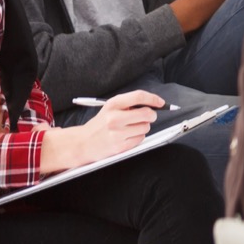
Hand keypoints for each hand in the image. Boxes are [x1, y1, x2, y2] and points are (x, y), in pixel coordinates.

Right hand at [40, 90, 161, 171]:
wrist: (82, 143)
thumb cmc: (100, 124)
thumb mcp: (110, 108)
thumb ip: (129, 103)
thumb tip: (154, 103)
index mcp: (113, 104)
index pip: (139, 96)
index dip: (153, 99)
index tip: (160, 102)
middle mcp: (114, 118)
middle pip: (147, 113)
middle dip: (152, 115)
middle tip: (148, 116)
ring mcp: (117, 133)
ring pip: (146, 127)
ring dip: (143, 127)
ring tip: (130, 128)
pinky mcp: (120, 147)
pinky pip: (140, 139)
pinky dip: (138, 137)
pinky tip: (127, 137)